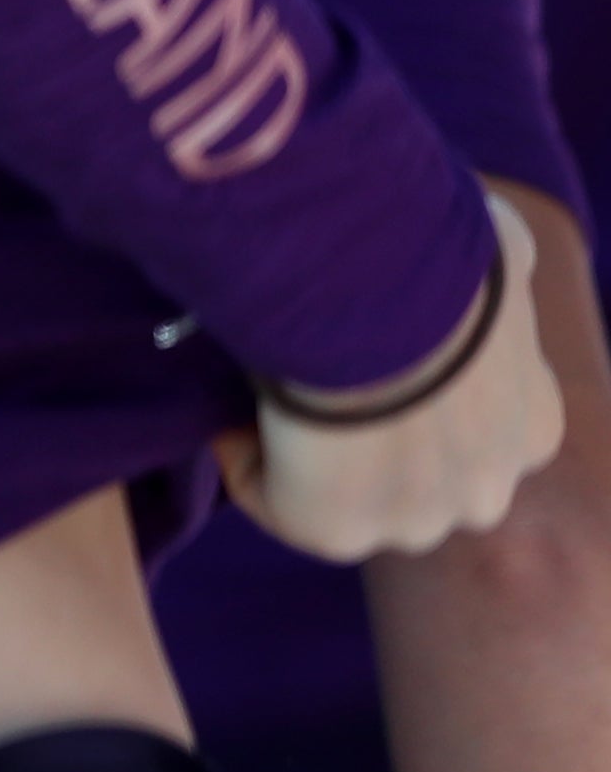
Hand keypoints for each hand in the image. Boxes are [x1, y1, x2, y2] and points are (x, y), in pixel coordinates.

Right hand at [230, 188, 564, 561]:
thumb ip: (498, 261)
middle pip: (413, 473)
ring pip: (346, 492)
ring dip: (307, 448)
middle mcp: (485, 492)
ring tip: (268, 378)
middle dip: (367, 430)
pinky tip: (238, 398)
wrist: (373, 298)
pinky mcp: (336, 533)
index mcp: (534, 430)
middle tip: (312, 359)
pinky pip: (274, 497)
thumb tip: (489, 238)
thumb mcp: (495, 246)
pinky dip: (244, 451)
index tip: (361, 340)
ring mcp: (413, 522)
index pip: (473, 428)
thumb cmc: (431, 258)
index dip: (414, 383)